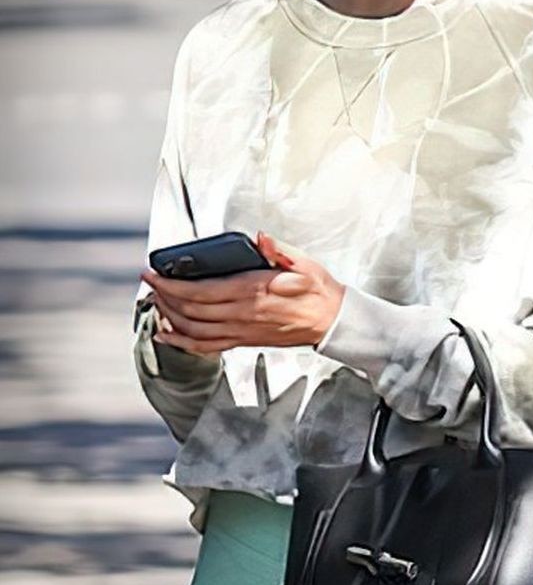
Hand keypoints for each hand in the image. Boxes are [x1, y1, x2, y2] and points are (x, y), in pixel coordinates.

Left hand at [139, 232, 344, 355]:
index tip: (153, 273)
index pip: (201, 290)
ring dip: (169, 316)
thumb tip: (261, 238)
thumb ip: (279, 250)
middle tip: (149, 283)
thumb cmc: (318, 290)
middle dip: (164, 296)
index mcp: (253, 291)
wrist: (331, 322)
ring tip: (155, 302)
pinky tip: (167, 334)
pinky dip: (182, 342)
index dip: (172, 284)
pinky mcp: (244, 341)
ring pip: (194, 329)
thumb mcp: (304, 263)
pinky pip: (206, 346)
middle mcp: (242, 314)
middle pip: (191, 309)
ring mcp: (241, 331)